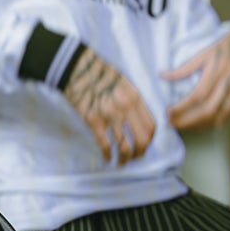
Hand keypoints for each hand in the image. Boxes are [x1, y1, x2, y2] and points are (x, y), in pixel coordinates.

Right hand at [63, 49, 156, 163]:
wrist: (78, 67)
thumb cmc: (99, 74)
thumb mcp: (124, 84)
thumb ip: (132, 102)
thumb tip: (137, 120)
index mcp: (135, 98)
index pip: (151, 127)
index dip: (149, 140)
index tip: (143, 145)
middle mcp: (126, 109)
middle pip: (142, 140)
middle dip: (140, 153)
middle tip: (134, 158)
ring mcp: (110, 116)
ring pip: (125, 146)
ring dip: (125, 159)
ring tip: (121, 163)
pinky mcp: (94, 121)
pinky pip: (105, 145)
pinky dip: (108, 156)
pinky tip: (106, 159)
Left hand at [163, 31, 229, 130]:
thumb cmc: (227, 48)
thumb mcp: (205, 52)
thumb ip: (185, 67)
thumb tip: (163, 76)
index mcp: (220, 66)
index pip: (198, 94)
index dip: (182, 107)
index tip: (168, 112)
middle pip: (208, 109)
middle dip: (187, 120)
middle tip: (172, 123)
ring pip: (219, 116)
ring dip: (199, 125)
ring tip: (183, 126)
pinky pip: (229, 116)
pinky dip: (213, 123)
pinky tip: (200, 125)